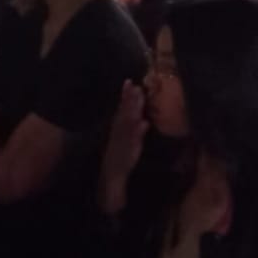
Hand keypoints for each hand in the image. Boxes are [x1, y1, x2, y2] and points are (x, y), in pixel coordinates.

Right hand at [100, 81, 147, 211]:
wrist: (112, 175)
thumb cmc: (121, 158)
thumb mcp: (129, 143)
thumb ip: (137, 132)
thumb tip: (145, 121)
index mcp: (118, 128)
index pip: (122, 109)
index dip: (126, 96)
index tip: (131, 82)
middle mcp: (119, 131)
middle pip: (124, 112)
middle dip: (129, 98)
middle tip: (134, 84)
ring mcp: (122, 139)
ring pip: (127, 122)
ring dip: (132, 109)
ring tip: (137, 97)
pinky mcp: (127, 150)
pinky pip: (132, 139)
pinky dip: (136, 131)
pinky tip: (143, 123)